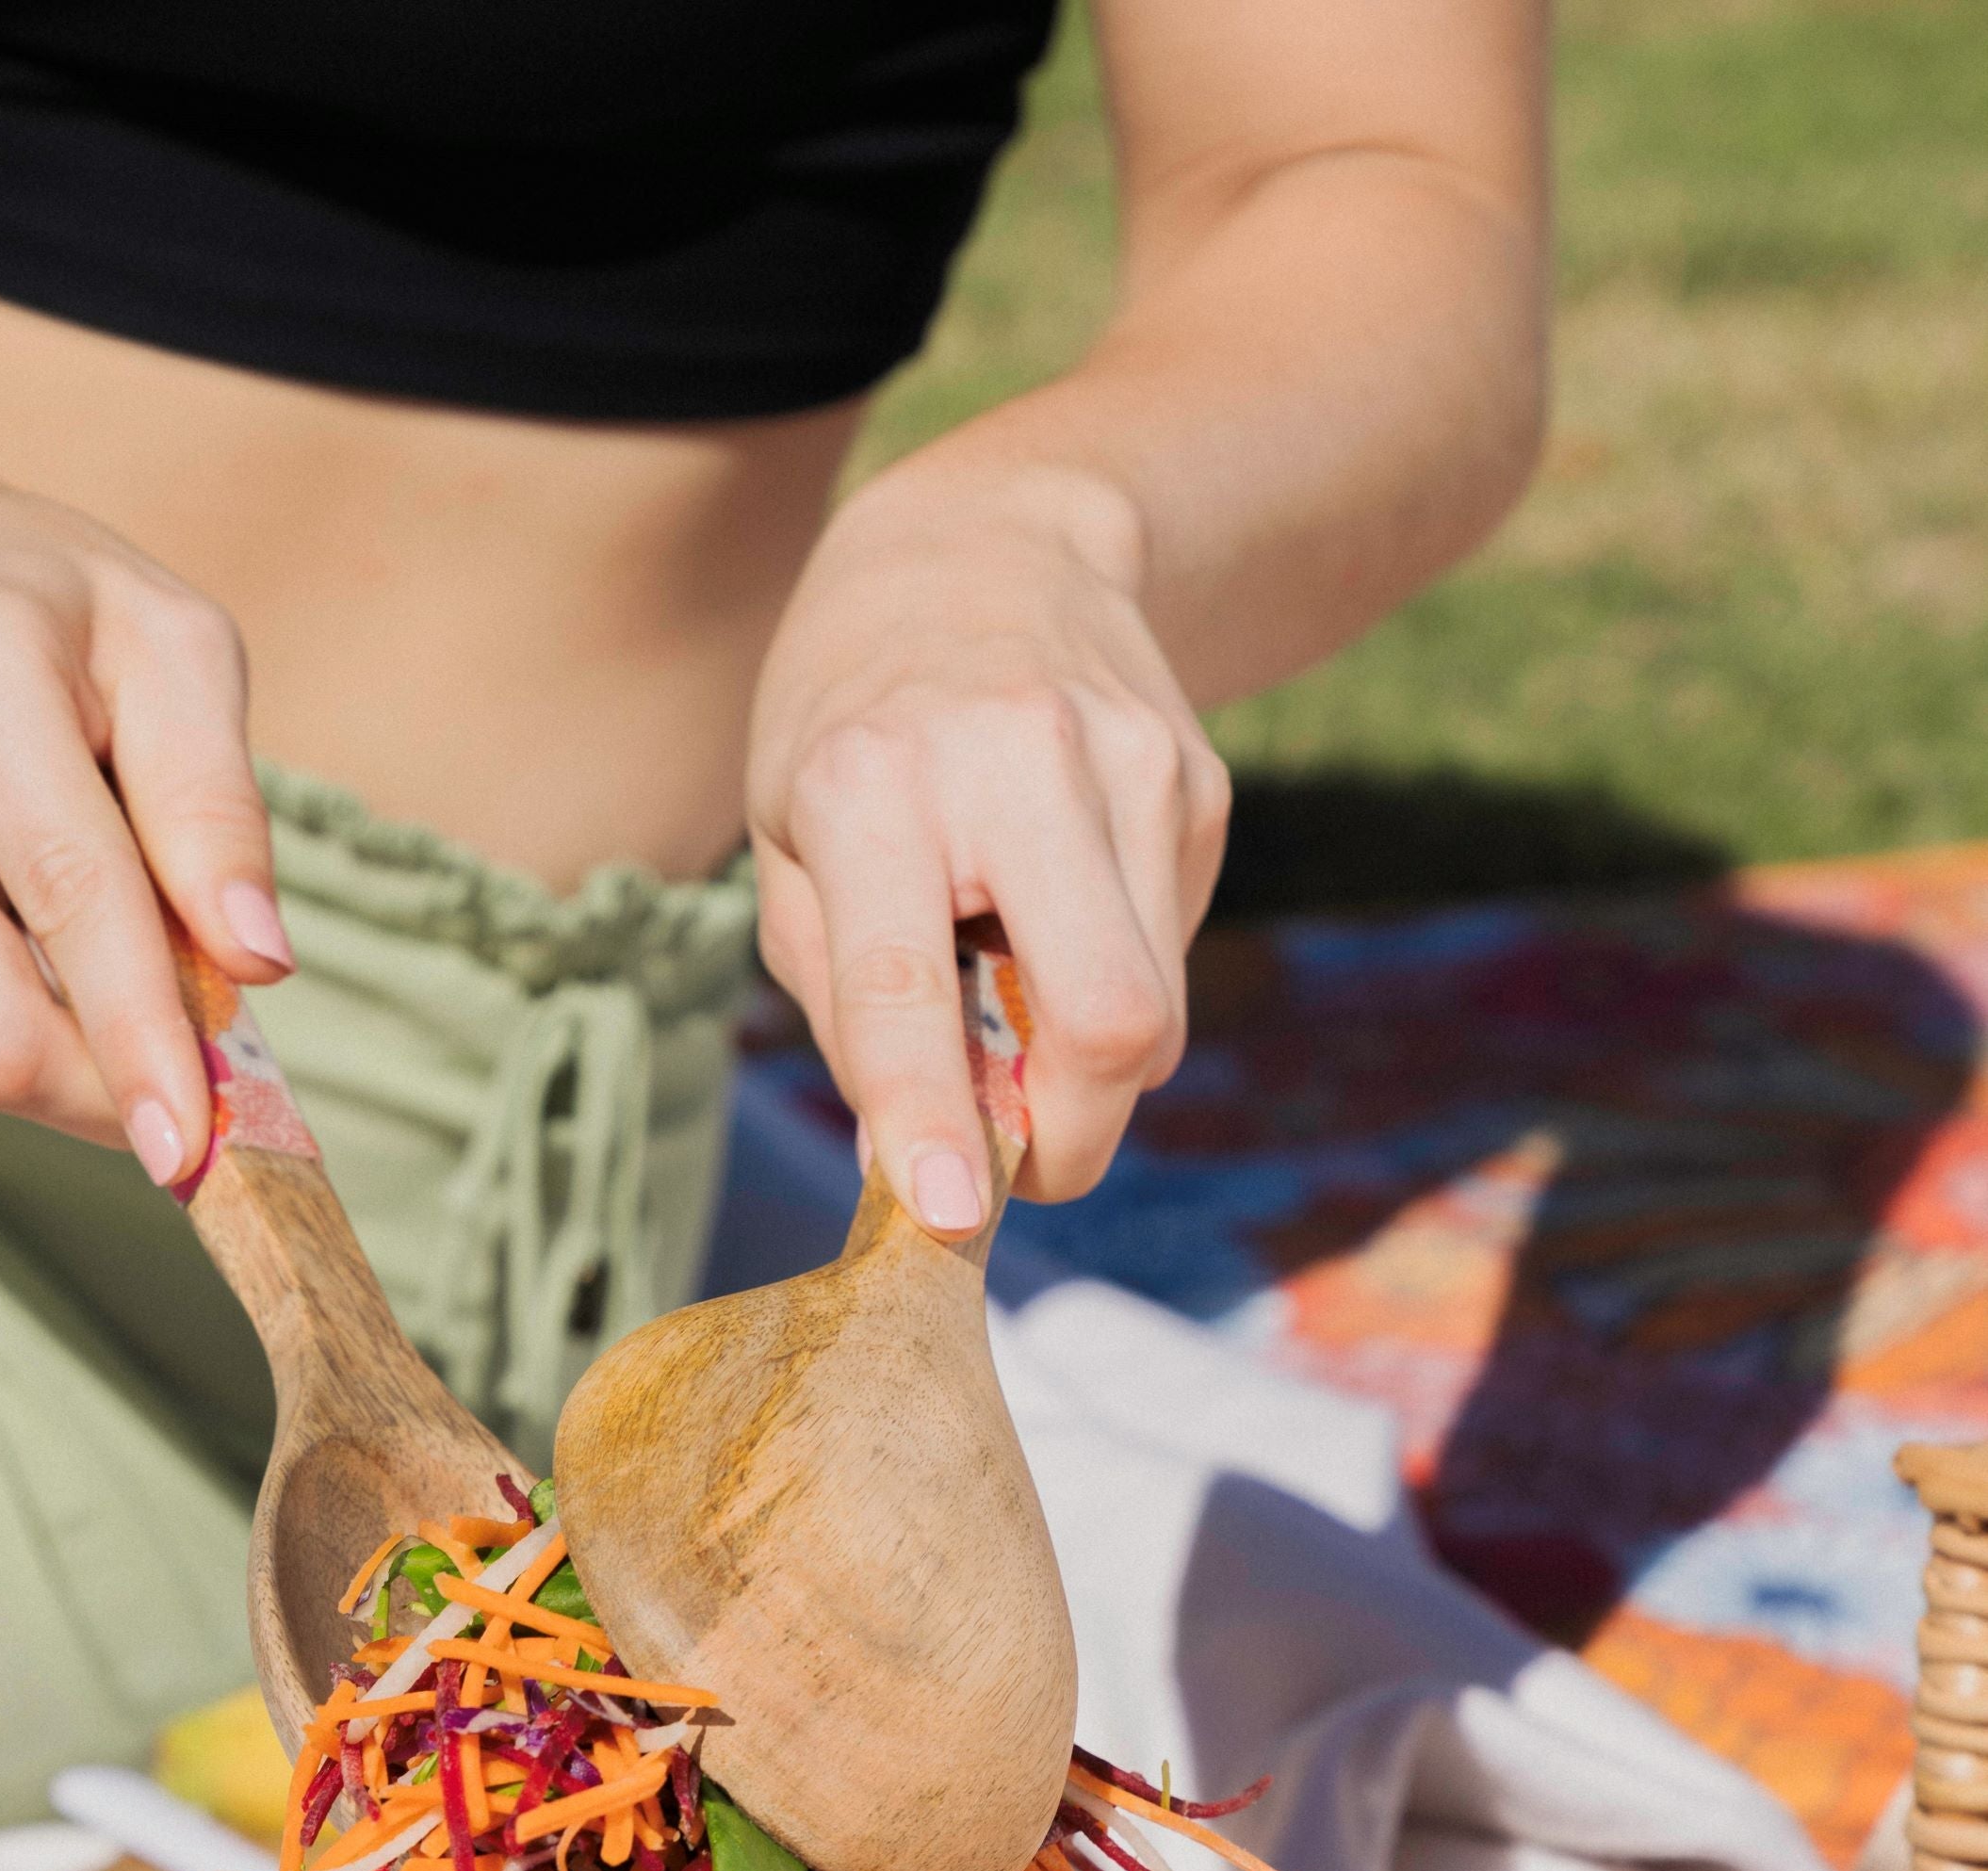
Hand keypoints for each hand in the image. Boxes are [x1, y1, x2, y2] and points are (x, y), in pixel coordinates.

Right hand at [0, 448, 291, 1177]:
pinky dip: (23, 996)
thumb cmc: (49, 608)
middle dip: (101, 1093)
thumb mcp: (168, 642)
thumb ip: (214, 799)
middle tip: (193, 1107)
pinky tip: (30, 910)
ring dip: (74, 1055)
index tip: (193, 1147)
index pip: (68, 891)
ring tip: (127, 971)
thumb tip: (255, 964)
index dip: (137, 1035)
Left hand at [746, 443, 1229, 1226]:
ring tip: (1013, 987)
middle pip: (1107, 1021)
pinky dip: (1110, 976)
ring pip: (1154, 1012)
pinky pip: (1169, 954)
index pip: (909, 986)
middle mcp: (1014, 765)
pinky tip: (1057, 906)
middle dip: (1071, 1134)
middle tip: (1015, 1155)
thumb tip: (921, 1169)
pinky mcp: (1198, 784)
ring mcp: (1131, 767)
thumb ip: (846, 1011)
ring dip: (1085, 1064)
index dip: (934, 1115)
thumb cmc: (854, 722)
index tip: (954, 1210)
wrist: (992, 541)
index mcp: (871, 784)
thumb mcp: (792, 847)